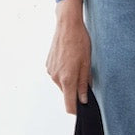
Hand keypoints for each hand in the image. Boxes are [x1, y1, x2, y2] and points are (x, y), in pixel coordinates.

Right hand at [47, 0, 91, 114]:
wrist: (67, 26)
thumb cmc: (79, 42)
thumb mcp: (87, 64)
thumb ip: (84, 84)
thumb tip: (83, 99)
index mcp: (67, 79)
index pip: (69, 104)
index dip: (76, 109)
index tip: (82, 109)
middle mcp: (56, 77)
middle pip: (66, 93)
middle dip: (75, 89)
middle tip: (84, 75)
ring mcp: (50, 71)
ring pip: (62, 84)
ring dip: (69, 79)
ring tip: (76, 63)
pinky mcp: (48, 65)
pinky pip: (57, 75)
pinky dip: (63, 72)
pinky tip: (69, 59)